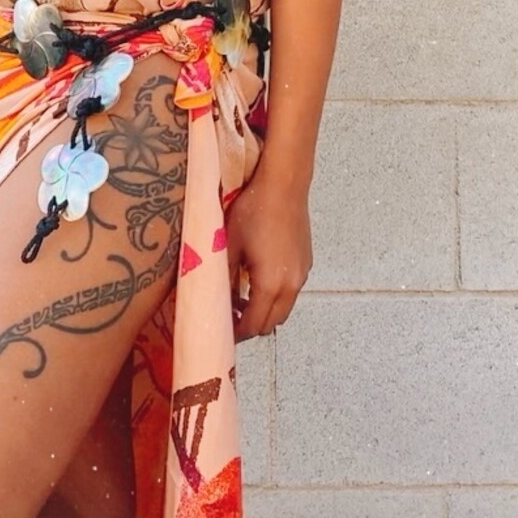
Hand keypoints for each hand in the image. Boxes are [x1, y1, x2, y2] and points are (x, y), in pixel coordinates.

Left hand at [225, 164, 311, 341]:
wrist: (284, 183)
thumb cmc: (254, 210)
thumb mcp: (229, 244)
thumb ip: (222, 276)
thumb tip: (212, 296)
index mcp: (271, 285)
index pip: (253, 325)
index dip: (235, 333)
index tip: (221, 329)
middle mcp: (291, 285)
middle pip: (271, 324)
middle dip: (250, 325)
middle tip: (229, 315)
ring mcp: (302, 274)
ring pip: (283, 308)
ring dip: (264, 310)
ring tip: (242, 296)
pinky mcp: (306, 262)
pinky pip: (291, 291)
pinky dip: (276, 295)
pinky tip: (259, 276)